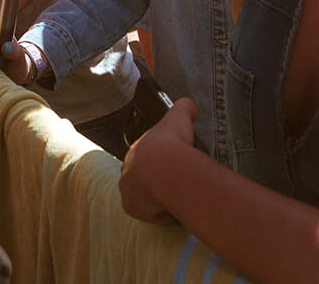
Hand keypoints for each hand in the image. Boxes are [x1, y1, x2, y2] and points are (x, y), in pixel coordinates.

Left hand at [119, 97, 197, 223]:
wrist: (165, 166)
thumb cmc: (171, 143)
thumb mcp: (178, 117)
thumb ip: (184, 108)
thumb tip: (191, 105)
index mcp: (137, 150)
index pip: (145, 159)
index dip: (158, 164)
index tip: (171, 168)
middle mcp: (127, 169)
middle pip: (141, 179)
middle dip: (156, 183)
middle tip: (176, 185)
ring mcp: (127, 188)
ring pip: (144, 198)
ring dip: (158, 199)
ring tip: (177, 198)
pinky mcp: (131, 206)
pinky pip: (148, 214)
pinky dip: (161, 214)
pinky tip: (174, 208)